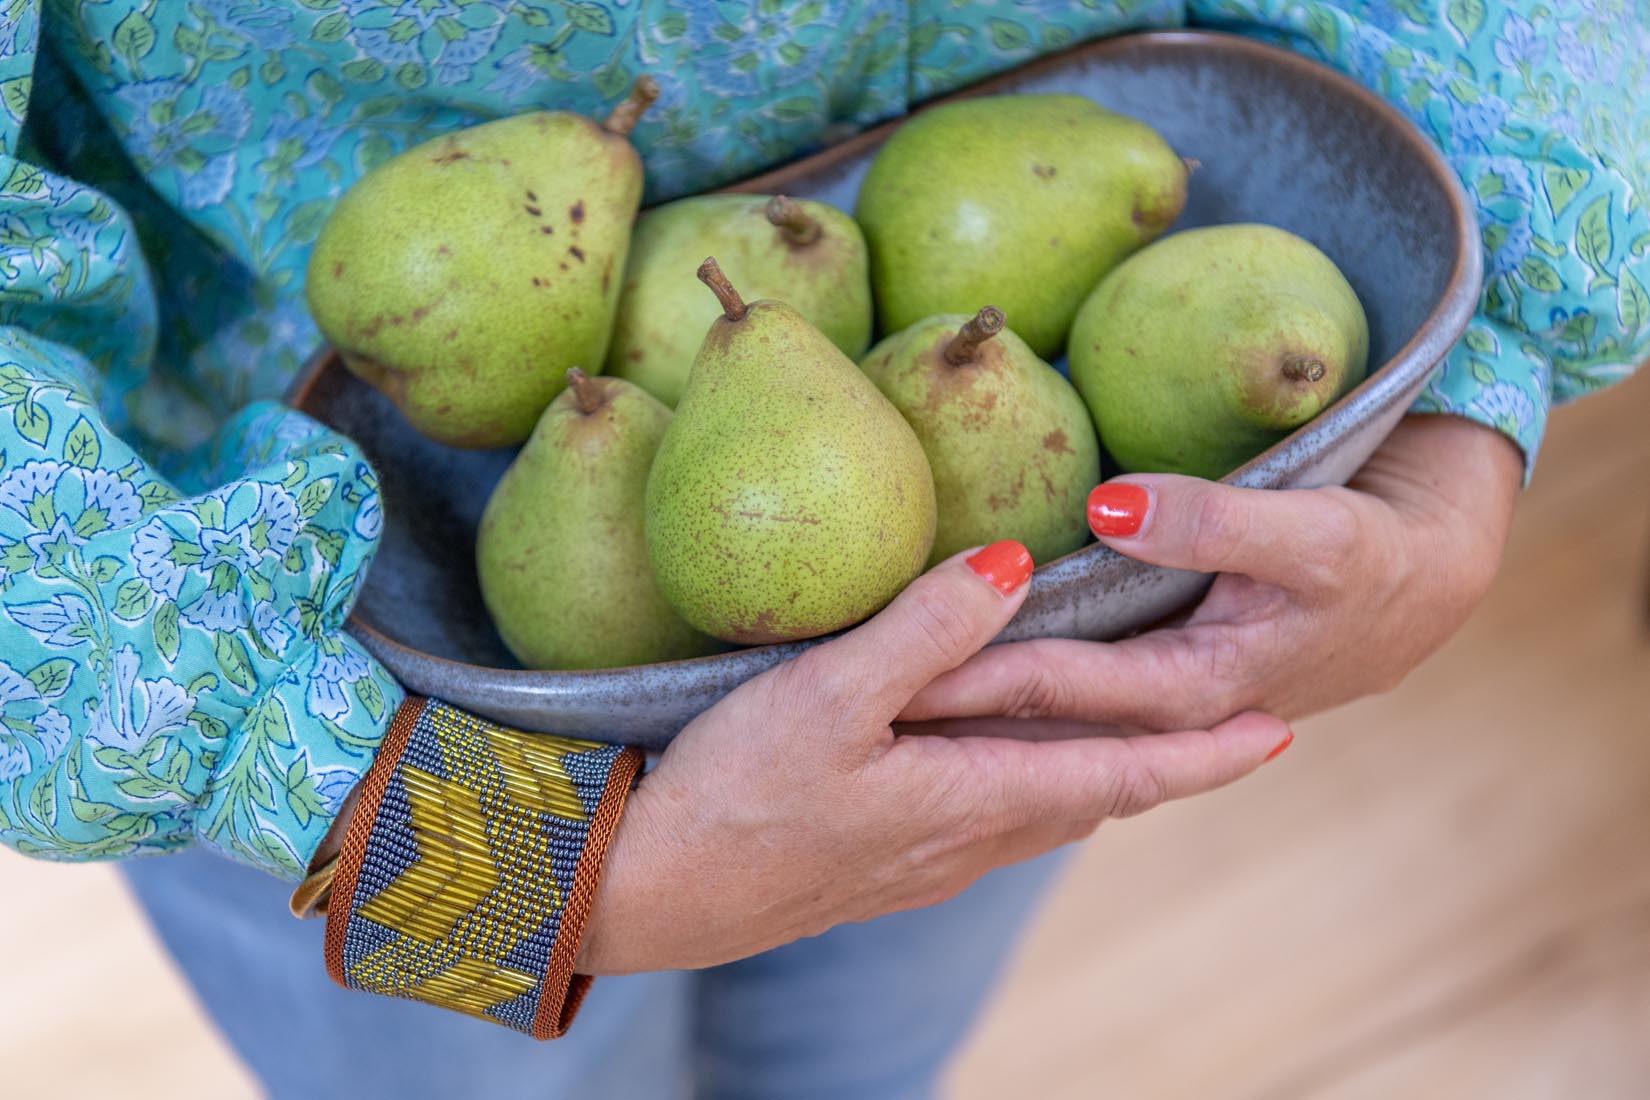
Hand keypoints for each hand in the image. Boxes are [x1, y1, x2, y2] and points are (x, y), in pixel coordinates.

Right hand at [577, 543, 1289, 973]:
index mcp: (970, 797)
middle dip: (1164, 766)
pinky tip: (1005, 767)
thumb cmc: (731, 794)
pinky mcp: (879, 863)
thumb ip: (926, 629)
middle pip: (1093, 798)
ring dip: (1099, 778)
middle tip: (1224, 729)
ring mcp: (923, 861)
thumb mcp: (826, 698)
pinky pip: (988, 820)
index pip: (1120, 774)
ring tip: (1133, 739)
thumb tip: (1017, 565)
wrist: (647, 894)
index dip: (1202, 755)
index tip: (1278, 731)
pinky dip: (1031, 785)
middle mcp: (965, 840)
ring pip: (1041, 812)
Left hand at [901, 414, 1523, 733]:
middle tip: (842, 708)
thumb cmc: (1377, 554)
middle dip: (948, 716)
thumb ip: (1213, 520)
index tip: (887, 678)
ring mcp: (1160, 694)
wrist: (1433, 579)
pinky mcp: (1160, 667)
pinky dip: (1015, 700)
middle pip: (1034, 720)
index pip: (1055, 689)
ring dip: (972, 719)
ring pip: (1047, 719)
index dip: (972, 682)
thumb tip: (1108, 506)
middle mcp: (1163, 705)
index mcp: (1193, 684)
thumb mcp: (1315, 531)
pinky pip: (1071, 695)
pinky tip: (950, 692)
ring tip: (873, 713)